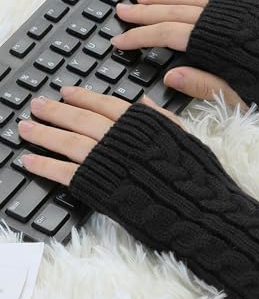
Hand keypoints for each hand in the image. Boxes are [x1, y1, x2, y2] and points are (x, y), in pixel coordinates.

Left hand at [18, 87, 181, 186]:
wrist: (194, 207)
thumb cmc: (193, 176)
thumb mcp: (185, 138)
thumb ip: (163, 118)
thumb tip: (144, 101)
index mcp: (141, 125)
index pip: (106, 104)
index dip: (83, 96)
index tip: (67, 91)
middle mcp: (120, 139)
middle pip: (81, 119)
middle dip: (56, 111)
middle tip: (37, 105)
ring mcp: (107, 162)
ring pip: (68, 142)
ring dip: (43, 134)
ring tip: (25, 128)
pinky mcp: (98, 186)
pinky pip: (65, 172)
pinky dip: (45, 165)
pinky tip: (28, 161)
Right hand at [113, 0, 247, 109]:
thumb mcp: (240, 97)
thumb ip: (203, 85)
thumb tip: (170, 75)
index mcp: (216, 44)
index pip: (166, 36)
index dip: (140, 39)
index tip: (120, 42)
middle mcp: (221, 20)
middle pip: (173, 12)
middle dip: (144, 13)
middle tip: (121, 13)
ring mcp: (234, 9)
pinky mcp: (247, 4)